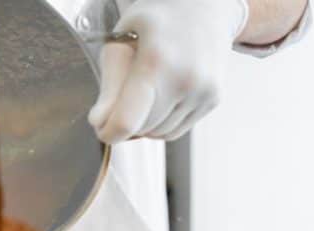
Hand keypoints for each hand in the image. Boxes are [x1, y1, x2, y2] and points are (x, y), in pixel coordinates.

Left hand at [85, 0, 248, 142]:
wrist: (202, 6)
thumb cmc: (155, 21)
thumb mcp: (121, 43)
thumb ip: (109, 86)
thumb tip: (99, 122)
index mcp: (157, 62)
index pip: (127, 121)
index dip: (108, 132)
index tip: (101, 128)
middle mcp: (185, 79)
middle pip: (141, 129)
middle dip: (126, 122)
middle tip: (122, 98)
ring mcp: (203, 91)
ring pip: (160, 134)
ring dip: (145, 124)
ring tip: (145, 92)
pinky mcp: (213, 99)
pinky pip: (177, 130)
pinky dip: (163, 122)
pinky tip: (161, 96)